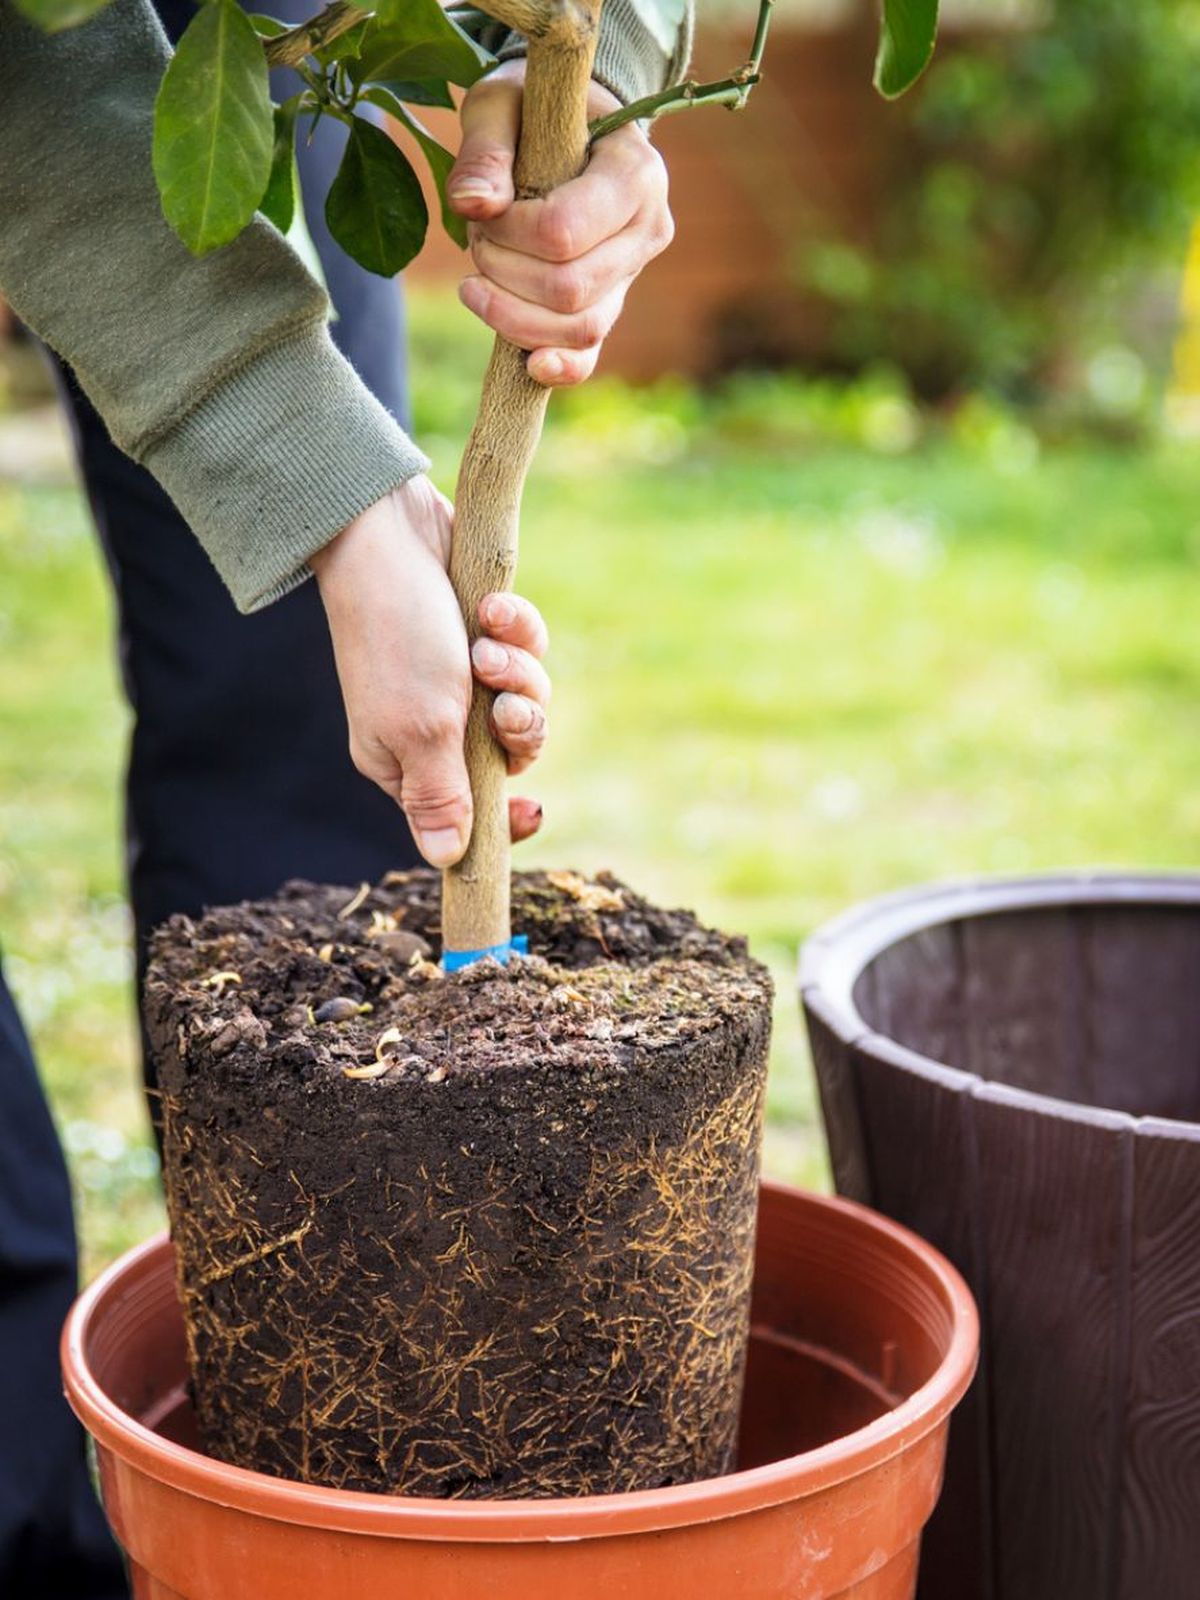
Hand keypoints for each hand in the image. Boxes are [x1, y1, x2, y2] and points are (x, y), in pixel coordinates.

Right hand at [310, 477, 549, 867]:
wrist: (385, 531)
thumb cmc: (398, 637)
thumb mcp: (423, 731)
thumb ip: (442, 798)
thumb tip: (446, 860)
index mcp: (404, 761)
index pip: (464, 815)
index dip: (504, 820)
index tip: (537, 814)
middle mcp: (432, 724)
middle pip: (509, 755)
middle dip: (519, 726)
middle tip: (501, 702)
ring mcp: (457, 675)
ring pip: (525, 697)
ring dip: (517, 670)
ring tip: (486, 641)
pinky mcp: (479, 629)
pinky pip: (525, 647)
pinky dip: (515, 628)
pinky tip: (491, 605)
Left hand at [447, 60, 673, 385]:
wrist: (569, 129)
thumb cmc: (534, 110)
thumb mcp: (502, 104)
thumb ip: (486, 150)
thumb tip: (471, 205)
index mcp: (635, 172)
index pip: (565, 232)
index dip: (509, 234)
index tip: (485, 210)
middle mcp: (647, 230)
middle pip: (569, 288)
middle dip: (504, 273)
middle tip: (478, 241)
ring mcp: (631, 275)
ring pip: (577, 328)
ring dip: (511, 315)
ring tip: (477, 282)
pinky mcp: (609, 307)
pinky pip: (589, 355)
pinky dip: (558, 368)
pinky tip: (528, 365)